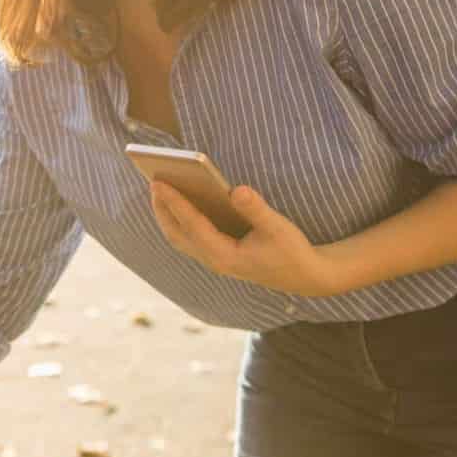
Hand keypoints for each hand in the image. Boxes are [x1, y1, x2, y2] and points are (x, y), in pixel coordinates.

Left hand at [150, 181, 346, 297]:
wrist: (303, 276)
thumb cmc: (291, 250)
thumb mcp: (278, 227)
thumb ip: (256, 209)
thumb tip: (237, 190)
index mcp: (226, 256)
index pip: (193, 226)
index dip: (175, 203)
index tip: (159, 184)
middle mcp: (215, 261)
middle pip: (177, 234)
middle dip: (163, 209)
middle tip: (153, 180)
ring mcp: (214, 260)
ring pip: (180, 238)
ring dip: (167, 215)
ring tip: (158, 187)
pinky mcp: (218, 255)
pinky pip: (189, 237)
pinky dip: (179, 219)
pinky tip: (179, 198)